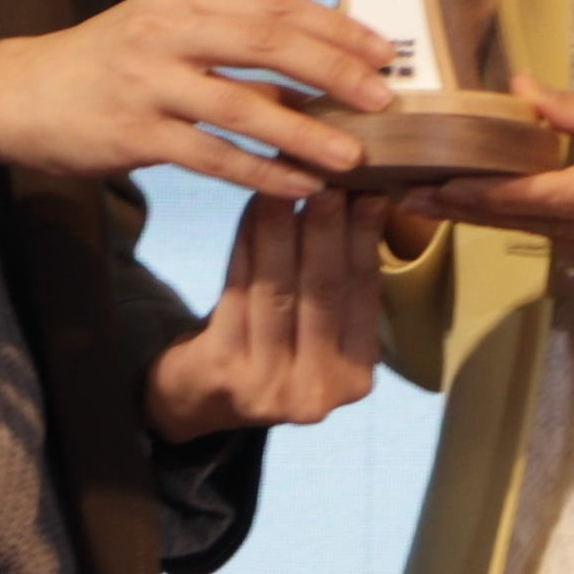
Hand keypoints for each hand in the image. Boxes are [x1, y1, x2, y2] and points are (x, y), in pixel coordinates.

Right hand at [0, 0, 394, 201]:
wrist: (16, 95)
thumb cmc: (104, 63)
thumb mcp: (161, 28)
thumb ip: (225, 34)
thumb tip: (315, 57)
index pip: (273, 4)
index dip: (334, 27)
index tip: (381, 50)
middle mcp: (165, 30)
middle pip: (268, 43)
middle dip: (334, 71)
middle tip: (383, 98)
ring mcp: (148, 82)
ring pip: (245, 106)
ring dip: (307, 133)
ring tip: (354, 156)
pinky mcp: (134, 133)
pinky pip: (213, 157)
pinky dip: (261, 172)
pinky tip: (298, 187)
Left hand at [143, 192, 388, 439]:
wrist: (203, 397)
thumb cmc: (271, 346)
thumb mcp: (317, 326)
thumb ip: (339, 280)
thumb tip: (363, 198)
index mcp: (356, 377)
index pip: (364, 294)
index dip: (366, 238)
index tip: (370, 190)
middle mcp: (319, 391)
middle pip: (325, 291)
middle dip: (326, 227)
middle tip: (326, 175)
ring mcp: (271, 386)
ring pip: (280, 287)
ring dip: (282, 227)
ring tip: (284, 180)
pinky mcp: (226, 370)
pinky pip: (239, 291)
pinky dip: (247, 244)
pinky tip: (252, 208)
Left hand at [411, 81, 573, 299]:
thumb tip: (521, 97)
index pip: (559, 195)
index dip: (496, 193)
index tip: (444, 182)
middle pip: (549, 224)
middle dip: (480, 210)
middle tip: (415, 193)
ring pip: (562, 240)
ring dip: (505, 222)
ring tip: (445, 200)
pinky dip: (552, 228)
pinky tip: (513, 210)